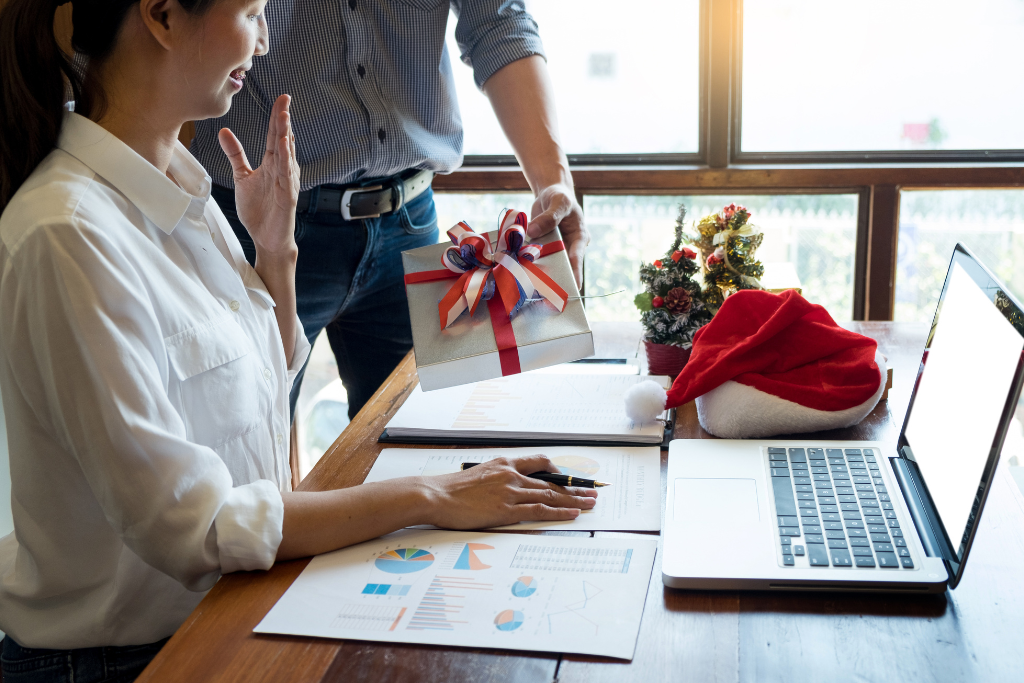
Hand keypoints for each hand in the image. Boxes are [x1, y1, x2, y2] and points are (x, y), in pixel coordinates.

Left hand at [217, 94, 299, 255]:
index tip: (280, 99)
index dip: (276, 118)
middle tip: (284, 100)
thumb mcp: (242, 177)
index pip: (273, 136)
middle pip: (281, 141)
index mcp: (272, 164)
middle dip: (283, 121)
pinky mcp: (287, 197)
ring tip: (285, 118)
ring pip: (286, 156)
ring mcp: (286, 183)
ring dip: (286, 136)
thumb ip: (235, 154)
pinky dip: (286, 162)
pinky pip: (287, 177)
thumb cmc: (259, 210)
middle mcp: (282, 170)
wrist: (266, 238)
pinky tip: (285, 147)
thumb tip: (224, 131)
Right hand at [422, 455, 597, 528]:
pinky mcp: (506, 510)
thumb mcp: (477, 476)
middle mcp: (511, 475)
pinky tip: (572, 514)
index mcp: (503, 464)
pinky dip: (559, 512)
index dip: (558, 472)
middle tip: (592, 492)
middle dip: (574, 488)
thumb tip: (506, 490)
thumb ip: (496, 480)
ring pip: (550, 495)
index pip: (539, 463)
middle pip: (551, 482)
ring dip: (573, 500)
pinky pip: (540, 510)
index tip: (570, 478)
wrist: (435, 495)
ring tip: (589, 504)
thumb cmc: (450, 489)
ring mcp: (510, 492)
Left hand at [528, 184, 588, 287]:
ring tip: (530, 286)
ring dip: (539, 272)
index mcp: (579, 237)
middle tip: (548, 293)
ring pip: (548, 264)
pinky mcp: (542, 249)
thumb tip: (532, 232)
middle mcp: (569, 247)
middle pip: (563, 266)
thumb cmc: (559, 197)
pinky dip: (527, 263)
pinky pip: (536, 257)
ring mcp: (555, 249)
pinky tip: (517, 271)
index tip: (574, 287)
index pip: (577, 256)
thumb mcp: (558, 202)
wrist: (550, 195)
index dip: (575, 272)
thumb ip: (548, 217)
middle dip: (555, 278)